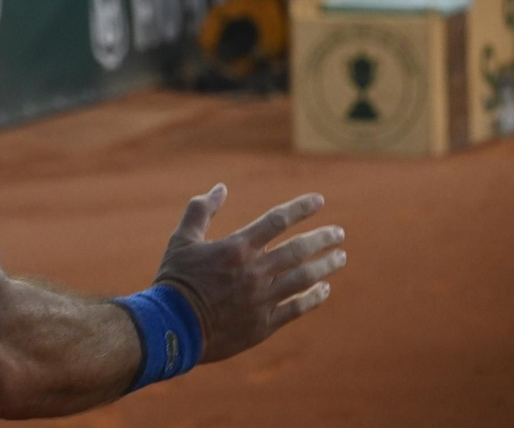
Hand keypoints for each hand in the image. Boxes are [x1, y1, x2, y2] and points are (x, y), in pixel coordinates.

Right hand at [153, 184, 345, 363]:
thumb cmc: (176, 279)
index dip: (301, 208)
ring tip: (340, 258)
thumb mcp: (181, 239)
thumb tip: (220, 188)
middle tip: (339, 233)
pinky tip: (325, 289)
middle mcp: (254, 272)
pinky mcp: (264, 324)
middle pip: (298, 250)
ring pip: (304, 279)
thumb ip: (201, 210)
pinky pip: (297, 308)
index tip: (319, 200)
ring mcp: (261, 299)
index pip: (277, 221)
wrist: (172, 326)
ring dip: (326, 266)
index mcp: (236, 248)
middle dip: (323, 239)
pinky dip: (314, 297)